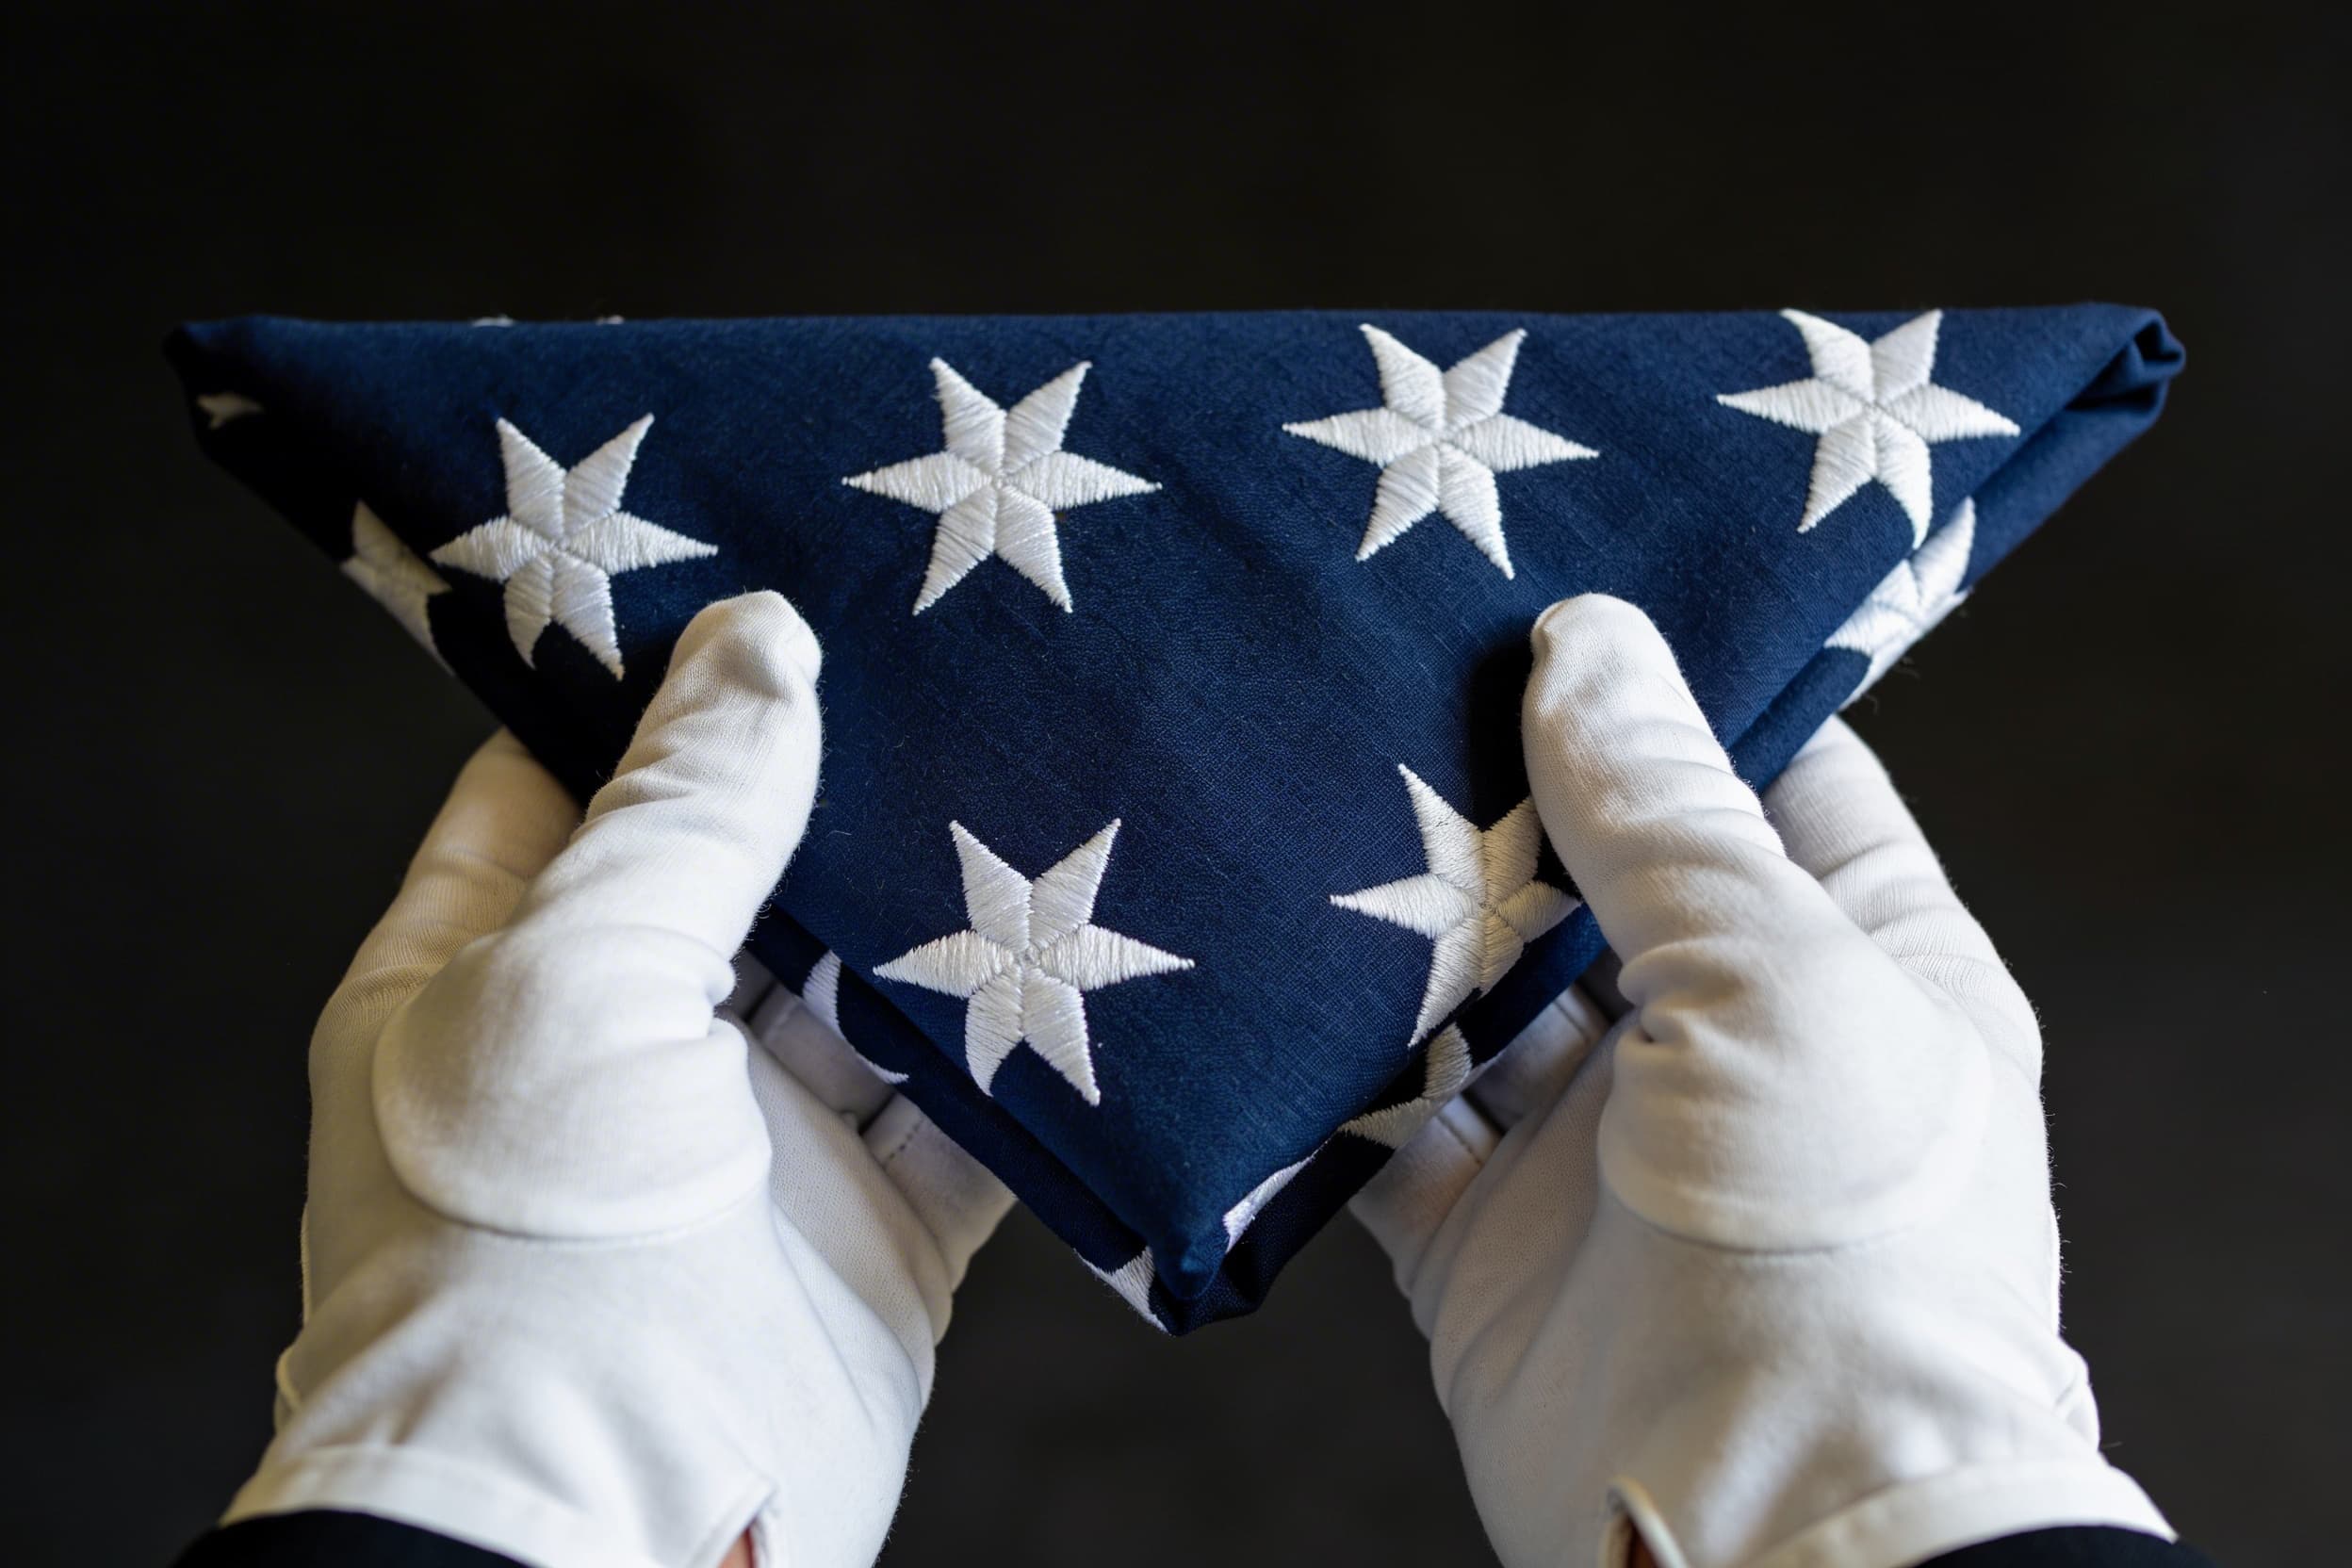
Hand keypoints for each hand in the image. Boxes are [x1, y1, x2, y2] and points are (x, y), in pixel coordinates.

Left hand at [227, 592, 1008, 1567]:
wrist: (614, 1535)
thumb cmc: (520, 1251)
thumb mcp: (573, 981)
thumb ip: (679, 818)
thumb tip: (761, 642)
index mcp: (478, 978)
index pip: (560, 785)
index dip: (653, 685)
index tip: (762, 575)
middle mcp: (615, 1052)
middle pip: (740, 876)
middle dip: (832, 785)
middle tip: (942, 646)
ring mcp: (749, 1145)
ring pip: (868, 987)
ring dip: (944, 909)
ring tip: (1041, 763)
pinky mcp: (873, 1231)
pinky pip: (964, 1111)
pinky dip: (1024, 1046)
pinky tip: (1093, 947)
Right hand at [1352, 595, 2171, 1567]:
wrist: (1766, 1540)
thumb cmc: (1843, 1243)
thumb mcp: (1779, 979)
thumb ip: (1667, 815)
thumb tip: (1585, 641)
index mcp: (1859, 962)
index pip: (1770, 776)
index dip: (1674, 683)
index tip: (1556, 580)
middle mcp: (1728, 1039)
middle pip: (1599, 870)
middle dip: (1501, 781)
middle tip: (1385, 652)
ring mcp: (1601, 1139)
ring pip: (1477, 983)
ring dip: (1399, 910)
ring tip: (1300, 774)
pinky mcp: (1483, 1232)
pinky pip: (1388, 1111)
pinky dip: (1329, 1052)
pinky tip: (1259, 956)